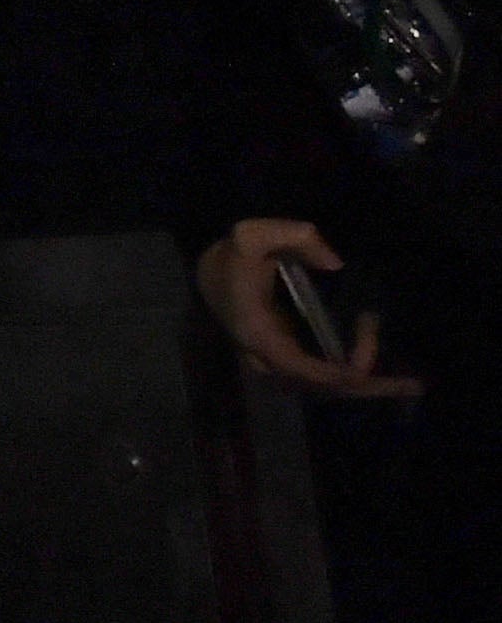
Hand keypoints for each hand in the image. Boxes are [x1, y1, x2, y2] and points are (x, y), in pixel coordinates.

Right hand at [200, 220, 424, 399]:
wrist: (210, 273)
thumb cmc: (232, 257)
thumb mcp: (251, 235)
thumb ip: (292, 236)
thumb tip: (335, 263)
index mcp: (258, 334)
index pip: (299, 368)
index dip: (334, 373)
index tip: (367, 366)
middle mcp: (268, 358)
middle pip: (321, 387)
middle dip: (366, 386)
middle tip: (413, 385)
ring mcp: (279, 362)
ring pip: (325, 387)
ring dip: (365, 384)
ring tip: (409, 382)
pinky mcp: (289, 358)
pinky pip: (325, 378)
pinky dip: (354, 376)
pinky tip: (383, 372)